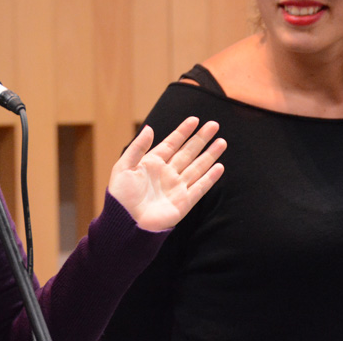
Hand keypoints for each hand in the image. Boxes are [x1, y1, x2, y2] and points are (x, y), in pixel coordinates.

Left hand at [109, 117, 225, 231]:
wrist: (124, 223)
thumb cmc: (120, 196)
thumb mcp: (124, 167)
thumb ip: (137, 148)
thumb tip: (149, 128)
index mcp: (152, 163)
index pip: (171, 143)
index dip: (183, 131)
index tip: (195, 119)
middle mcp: (167, 173)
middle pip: (188, 152)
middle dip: (201, 139)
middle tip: (214, 124)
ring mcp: (176, 187)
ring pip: (197, 167)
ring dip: (210, 155)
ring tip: (222, 142)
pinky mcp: (183, 203)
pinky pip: (200, 188)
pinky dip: (210, 178)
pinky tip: (219, 167)